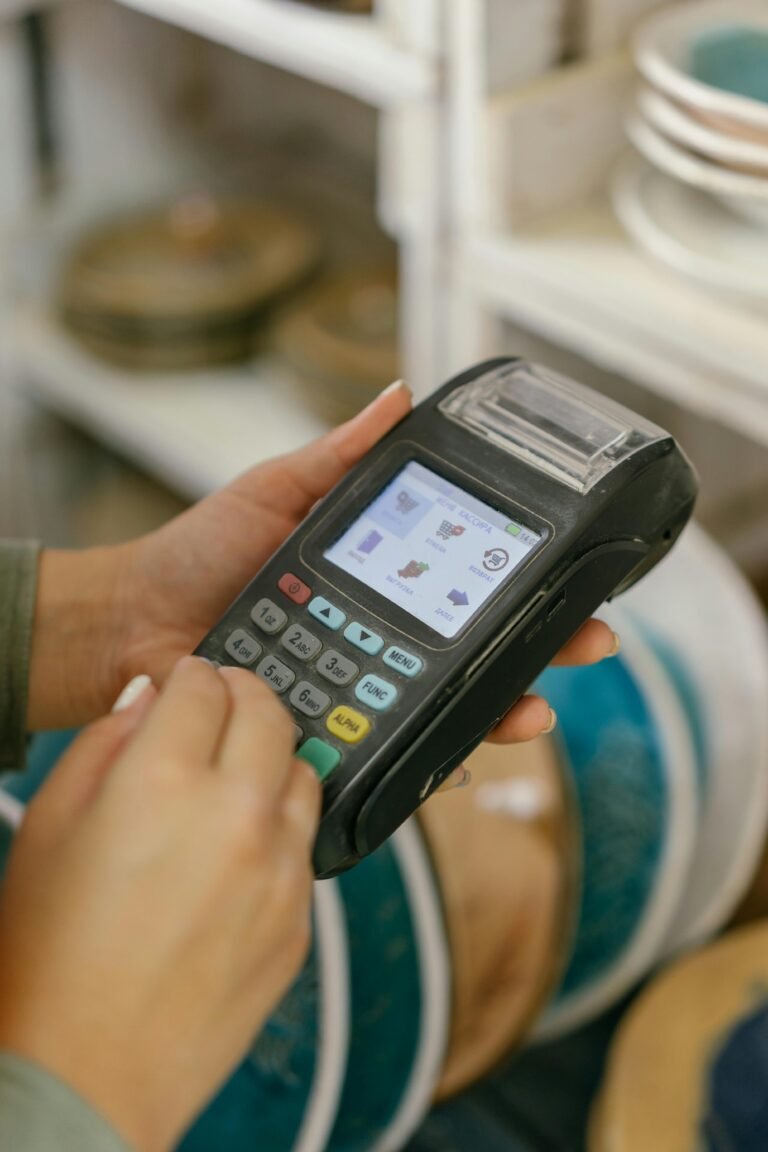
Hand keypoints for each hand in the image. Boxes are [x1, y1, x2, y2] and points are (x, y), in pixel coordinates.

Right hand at [0, 658, 319, 1151]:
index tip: (188, 680)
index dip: (191, 674)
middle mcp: (234, 817)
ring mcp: (279, 871)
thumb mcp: (50, 825)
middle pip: (269, 714)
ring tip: (240, 772)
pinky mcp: (301, 919)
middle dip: (245, 695)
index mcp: (163, 783)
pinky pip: (306, 845)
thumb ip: (105, 744)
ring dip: (273, 758)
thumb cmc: (51, 959)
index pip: (203, 687)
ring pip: (304, 774)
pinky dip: (280, 828)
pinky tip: (243, 846)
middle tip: (225, 701)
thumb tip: (149, 702)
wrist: (87, 1075)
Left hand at [28, 381, 617, 736]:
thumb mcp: (275, 491)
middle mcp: (380, 638)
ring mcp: (359, 689)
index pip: (468, 583)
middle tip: (588, 641)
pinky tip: (460, 759)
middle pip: (477, 650)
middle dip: (541, 649)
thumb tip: (400, 395)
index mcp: (379, 582)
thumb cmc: (200, 553)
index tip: (576, 576)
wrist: (135, 620)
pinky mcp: (328, 734)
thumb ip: (338, 456)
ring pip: (446, 707)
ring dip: (501, 710)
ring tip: (533, 708)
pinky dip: (429, 761)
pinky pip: (389, 752)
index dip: (526, 583)